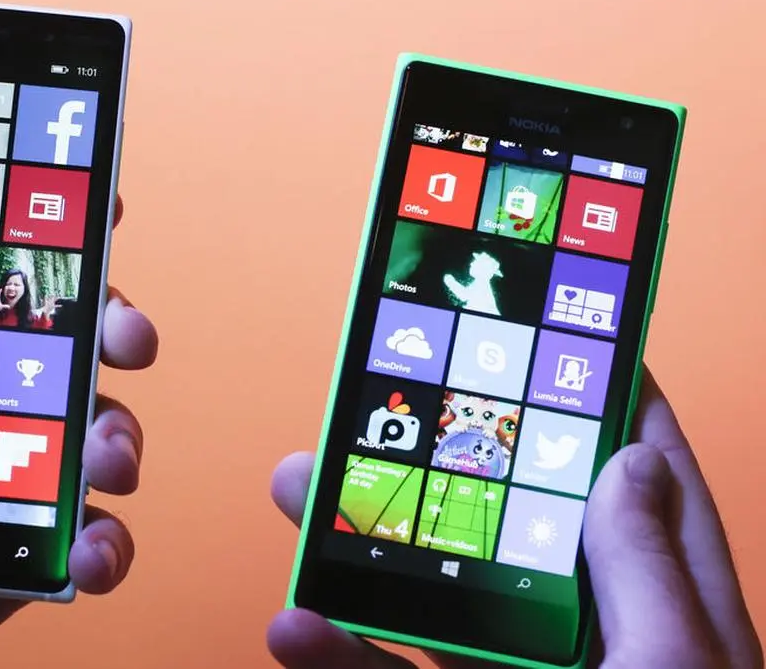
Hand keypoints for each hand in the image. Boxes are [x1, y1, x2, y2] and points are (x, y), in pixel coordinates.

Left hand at [0, 197, 157, 668]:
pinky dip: (106, 544)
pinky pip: (71, 546)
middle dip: (99, 339)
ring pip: (70, 448)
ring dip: (115, 437)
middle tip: (129, 339)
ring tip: (114, 460)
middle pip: (34, 367)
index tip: (75, 224)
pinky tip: (96, 553)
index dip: (14, 263)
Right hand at [266, 370, 761, 668]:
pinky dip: (342, 656)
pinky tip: (295, 630)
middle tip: (384, 398)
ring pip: (438, 598)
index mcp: (673, 614)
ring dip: (365, 547)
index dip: (607, 402)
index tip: (557, 334)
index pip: (644, 481)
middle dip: (444, 453)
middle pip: (512, 520)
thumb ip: (648, 575)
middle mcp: (596, 640)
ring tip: (299, 492)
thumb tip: (622, 461)